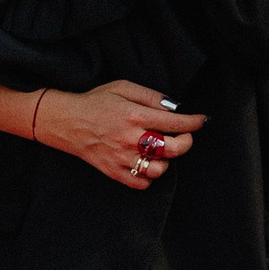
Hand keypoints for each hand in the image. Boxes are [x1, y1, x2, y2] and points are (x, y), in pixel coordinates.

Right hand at [48, 79, 206, 189]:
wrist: (67, 122)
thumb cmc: (96, 102)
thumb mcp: (123, 87)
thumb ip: (151, 96)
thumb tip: (175, 107)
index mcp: (134, 115)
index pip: (174, 123)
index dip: (193, 122)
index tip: (201, 121)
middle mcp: (130, 139)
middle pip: (173, 149)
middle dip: (186, 142)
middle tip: (184, 136)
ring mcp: (122, 158)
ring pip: (160, 169)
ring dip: (166, 160)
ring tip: (160, 150)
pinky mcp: (114, 172)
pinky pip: (142, 183)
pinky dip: (149, 175)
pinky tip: (145, 162)